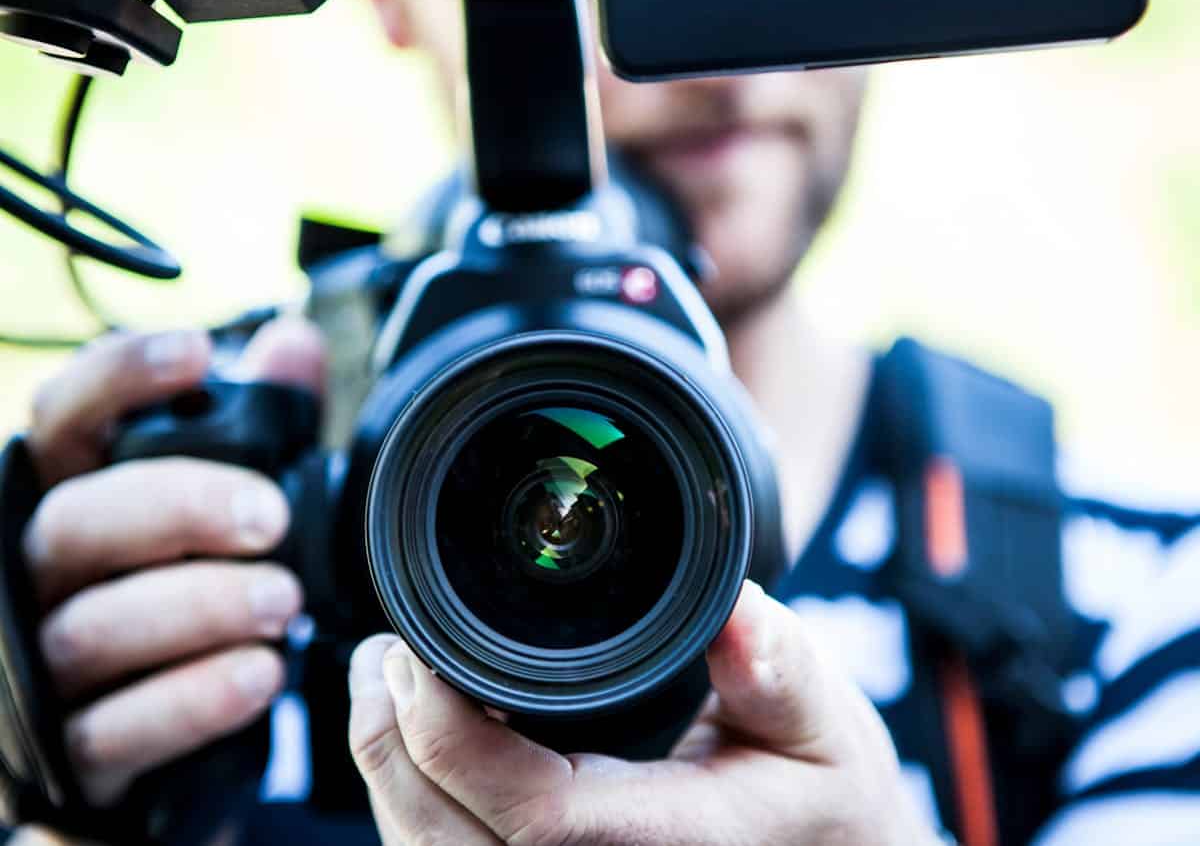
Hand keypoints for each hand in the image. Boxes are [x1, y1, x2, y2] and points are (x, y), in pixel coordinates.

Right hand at [18, 319, 325, 806]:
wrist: (164, 726)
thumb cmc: (191, 587)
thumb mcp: (231, 504)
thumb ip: (262, 425)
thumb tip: (294, 344)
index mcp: (77, 496)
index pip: (65, 419)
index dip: (118, 378)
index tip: (197, 354)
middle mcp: (40, 572)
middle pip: (76, 521)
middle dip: (178, 509)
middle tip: (268, 519)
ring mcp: (43, 666)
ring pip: (93, 627)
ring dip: (198, 608)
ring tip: (281, 602)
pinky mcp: (70, 752)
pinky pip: (115, 729)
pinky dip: (191, 701)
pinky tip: (257, 675)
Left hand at [349, 581, 937, 845]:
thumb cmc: (824, 804)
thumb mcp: (824, 725)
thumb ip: (780, 668)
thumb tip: (736, 604)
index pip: (531, 815)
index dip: (450, 736)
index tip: (420, 651)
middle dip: (388, 746)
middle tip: (382, 653)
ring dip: (389, 778)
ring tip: (383, 685)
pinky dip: (415, 810)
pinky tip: (416, 746)